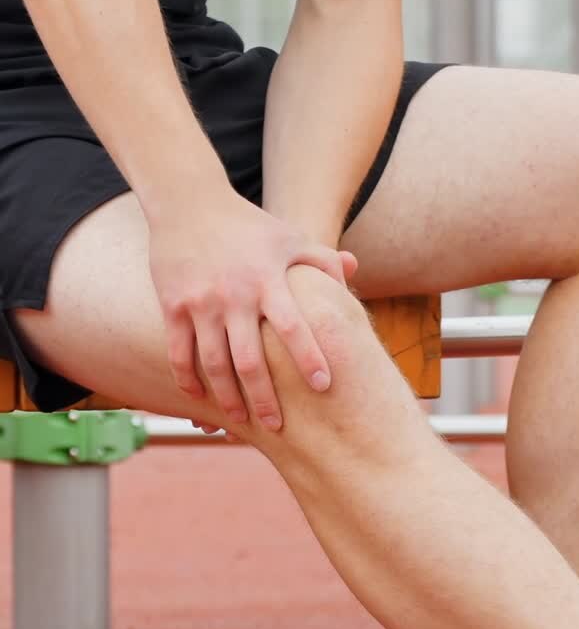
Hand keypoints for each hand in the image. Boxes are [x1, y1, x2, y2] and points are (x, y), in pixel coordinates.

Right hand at [149, 184, 356, 429]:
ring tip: (239, 422)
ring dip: (227, 399)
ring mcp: (200, 303)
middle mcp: (234, 295)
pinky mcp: (173, 306)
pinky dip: (188, 380)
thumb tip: (353, 272)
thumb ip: (322, 258)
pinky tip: (199, 399)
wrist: (188, 201)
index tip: (323, 386)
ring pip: (214, 364)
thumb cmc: (248, 225)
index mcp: (267, 279)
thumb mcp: (288, 236)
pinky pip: (179, 353)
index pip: (293, 326)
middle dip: (264, 399)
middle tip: (278, 427)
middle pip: (251, 360)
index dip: (309, 357)